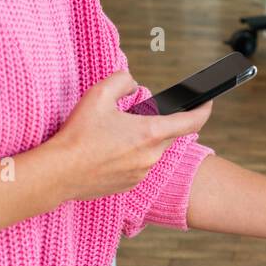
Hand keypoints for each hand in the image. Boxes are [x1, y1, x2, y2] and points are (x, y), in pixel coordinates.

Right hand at [46, 70, 213, 201]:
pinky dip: (130, 155)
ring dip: (141, 140)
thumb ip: (122, 80)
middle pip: (167, 134)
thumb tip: (132, 84)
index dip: (204, 109)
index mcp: (150, 133)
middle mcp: (152, 156)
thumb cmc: (77, 135)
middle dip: (156, 122)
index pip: (192, 121)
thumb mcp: (98, 94)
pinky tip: (108, 152)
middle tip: (133, 115)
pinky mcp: (129, 185)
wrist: (57, 174)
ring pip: (152, 150)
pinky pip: (139, 165)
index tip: (208, 101)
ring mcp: (142, 173)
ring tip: (112, 134)